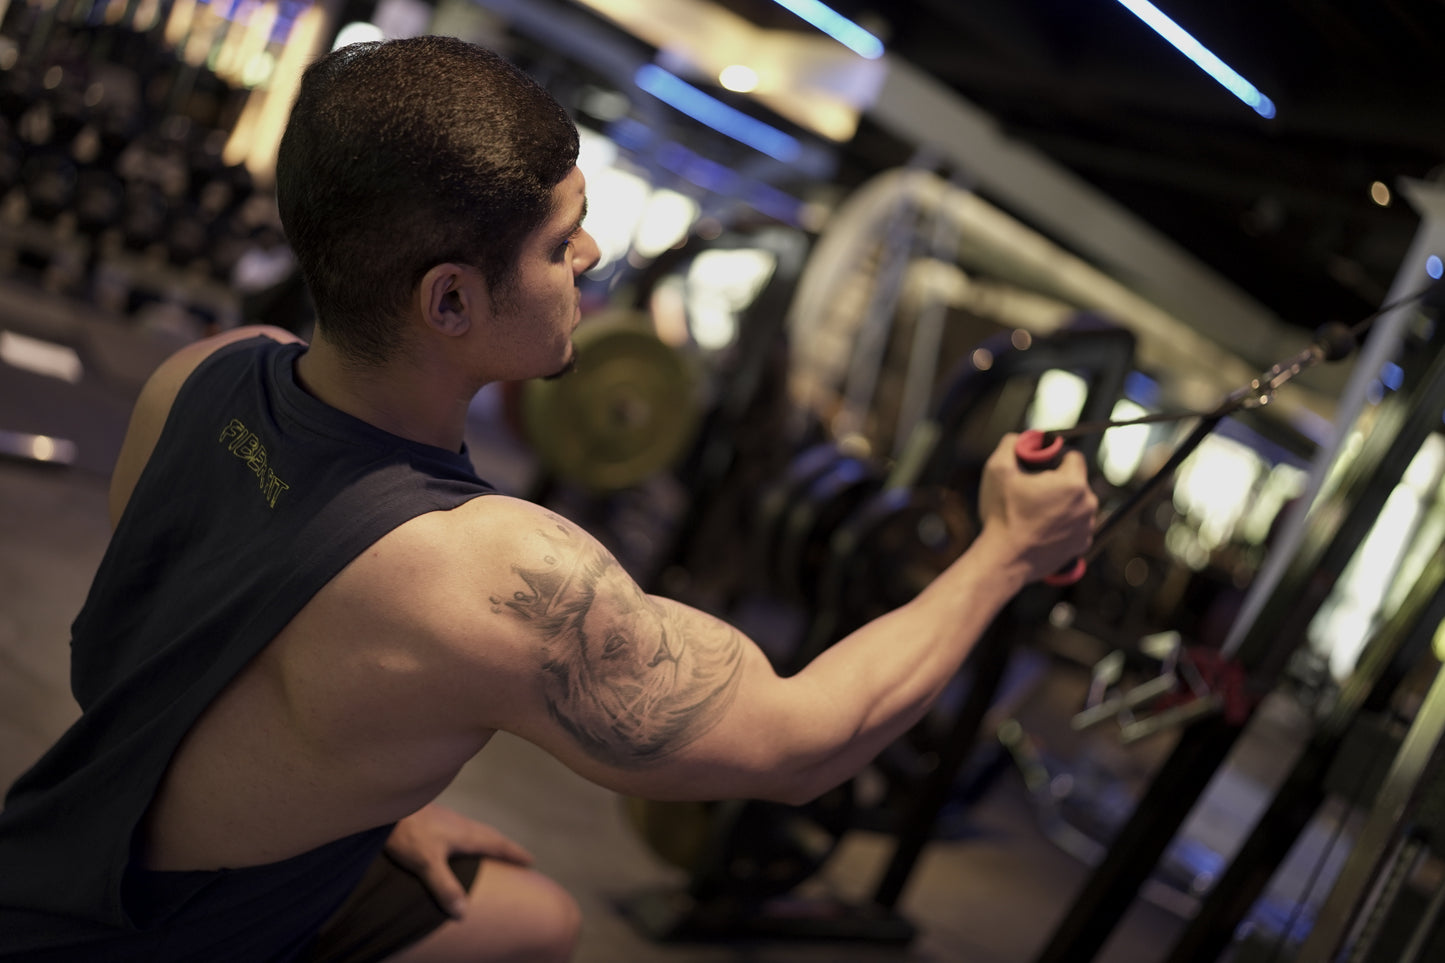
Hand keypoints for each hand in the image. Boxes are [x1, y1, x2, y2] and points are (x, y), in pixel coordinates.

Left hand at [385, 803, 533, 918]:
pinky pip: (462, 827)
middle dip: (505, 847)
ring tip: (492, 850)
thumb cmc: (407, 833)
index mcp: (465, 834)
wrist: (386, 808)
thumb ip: (445, 886)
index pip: (497, 844)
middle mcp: (461, 824)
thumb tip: (463, 912)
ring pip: (476, 830)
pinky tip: (458, 840)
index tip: (530, 861)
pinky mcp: (434, 817)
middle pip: (490, 835)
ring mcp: (447, 818)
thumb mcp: (427, 863)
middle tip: (518, 857)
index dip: (514, 853)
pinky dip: (470, 836)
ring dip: (488, 840)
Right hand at [977, 433, 1097, 582]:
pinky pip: (1076, 526)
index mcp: (1072, 483)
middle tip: (1031, 491)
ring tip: (1034, 512)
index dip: (1055, 457)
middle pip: (1076, 481)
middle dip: (1057, 482)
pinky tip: (1040, 528)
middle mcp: (1087, 504)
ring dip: (1061, 504)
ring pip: (1076, 504)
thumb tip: (1020, 438)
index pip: (1074, 457)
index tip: (1038, 466)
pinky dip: (1062, 524)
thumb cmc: (1002, 516)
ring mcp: (1086, 527)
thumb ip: (1011, 444)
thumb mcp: (998, 469)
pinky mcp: (1081, 545)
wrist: (1004, 560)